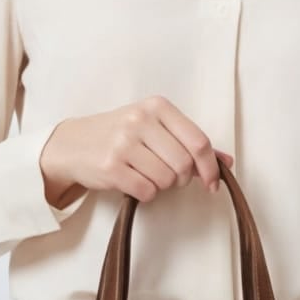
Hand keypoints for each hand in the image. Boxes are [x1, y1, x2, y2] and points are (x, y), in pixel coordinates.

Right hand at [40, 96, 233, 205]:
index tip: (212, 182)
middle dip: (182, 178)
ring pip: (166, 180)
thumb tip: (227, 162)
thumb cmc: (119, 136)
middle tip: (169, 176)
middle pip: (184, 164)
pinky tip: (133, 182)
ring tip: (146, 175)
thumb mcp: (154, 128)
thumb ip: (190, 143)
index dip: (210, 167)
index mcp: (156, 106)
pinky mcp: (111, 166)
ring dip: (162, 186)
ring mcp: (124, 143)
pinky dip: (145, 193)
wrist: (72, 144)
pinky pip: (146, 191)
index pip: (198, 141)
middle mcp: (140, 120)